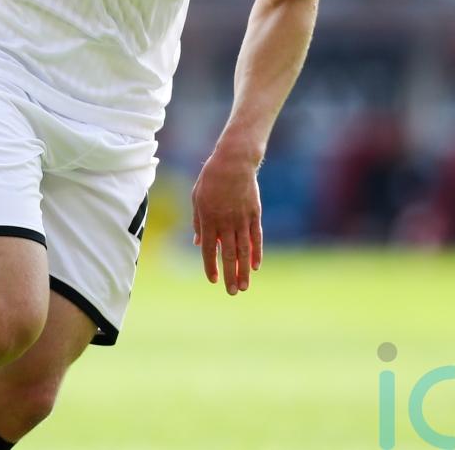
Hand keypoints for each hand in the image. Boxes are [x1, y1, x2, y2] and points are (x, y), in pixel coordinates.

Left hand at [192, 150, 262, 295]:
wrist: (234, 162)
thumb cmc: (211, 179)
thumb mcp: (197, 199)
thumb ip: (199, 222)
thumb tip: (199, 244)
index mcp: (209, 219)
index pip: (210, 250)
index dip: (212, 267)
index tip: (214, 280)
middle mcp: (226, 222)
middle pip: (229, 254)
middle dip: (231, 275)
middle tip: (233, 292)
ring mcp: (242, 219)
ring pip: (244, 250)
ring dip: (244, 270)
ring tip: (245, 286)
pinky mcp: (254, 214)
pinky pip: (256, 237)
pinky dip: (257, 252)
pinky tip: (256, 266)